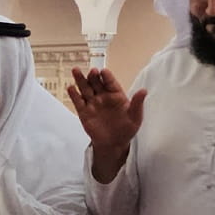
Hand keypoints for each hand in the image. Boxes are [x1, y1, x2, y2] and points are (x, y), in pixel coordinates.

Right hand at [67, 67, 144, 182]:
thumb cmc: (126, 129)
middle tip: (92, 71)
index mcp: (116, 95)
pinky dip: (74, 95)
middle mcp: (103, 97)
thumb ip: (137, 103)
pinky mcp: (84, 112)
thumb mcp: (135, 117)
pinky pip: (78, 102)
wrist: (114, 144)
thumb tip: (144, 91)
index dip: (107, 77)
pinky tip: (70, 87)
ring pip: (85, 89)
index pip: (111, 83)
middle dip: (94, 76)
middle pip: (96, 83)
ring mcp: (93, 104)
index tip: (104, 72)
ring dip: (80, 80)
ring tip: (75, 70)